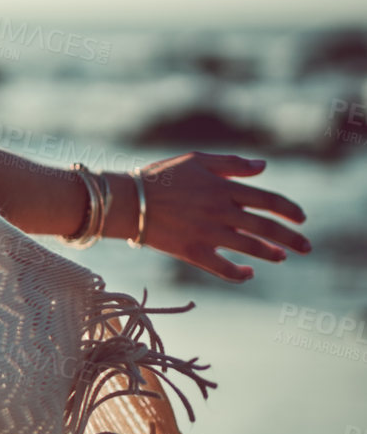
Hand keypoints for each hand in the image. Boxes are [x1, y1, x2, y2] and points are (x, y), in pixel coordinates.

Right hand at [131, 152, 309, 281]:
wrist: (127, 201)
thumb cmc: (160, 177)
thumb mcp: (195, 160)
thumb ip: (231, 164)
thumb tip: (263, 167)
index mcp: (223, 188)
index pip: (268, 200)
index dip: (289, 210)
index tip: (301, 218)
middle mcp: (220, 211)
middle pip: (266, 227)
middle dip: (291, 238)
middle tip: (306, 246)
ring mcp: (208, 233)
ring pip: (250, 247)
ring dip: (271, 254)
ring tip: (282, 257)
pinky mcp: (193, 252)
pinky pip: (223, 268)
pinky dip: (240, 273)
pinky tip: (249, 273)